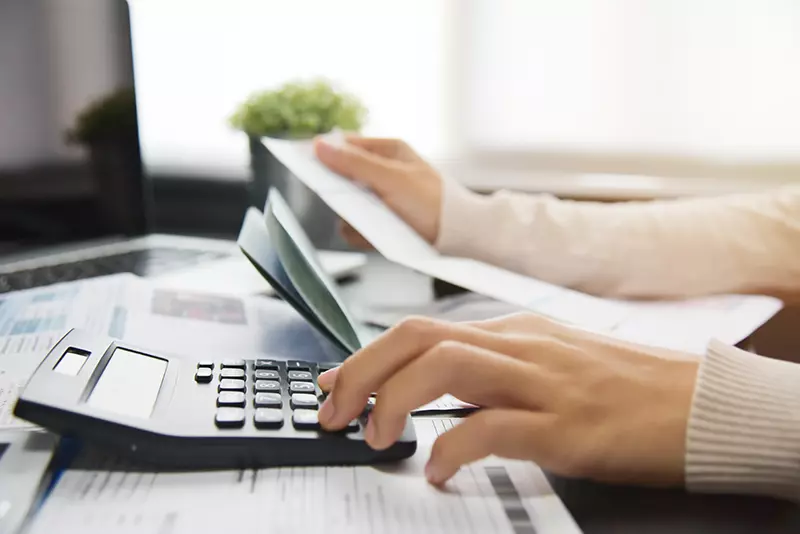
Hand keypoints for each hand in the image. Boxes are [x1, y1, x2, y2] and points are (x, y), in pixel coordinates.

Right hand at [314, 136, 442, 243]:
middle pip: (341, 178)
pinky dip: (360, 234)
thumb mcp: (392, 180)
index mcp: (387, 152)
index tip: (302, 161)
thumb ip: (354, 164)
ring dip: (352, 217)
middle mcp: (382, 174)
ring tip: (374, 222)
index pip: (344, 145)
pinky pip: (356, 228)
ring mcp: (381, 200)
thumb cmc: (434, 203)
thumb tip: (319, 146)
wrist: (462, 239)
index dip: (323, 153)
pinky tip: (376, 236)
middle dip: (341, 194)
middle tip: (354, 202)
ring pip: (346, 206)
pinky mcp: (382, 224)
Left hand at [317, 313, 699, 487]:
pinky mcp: (565, 425)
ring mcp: (541, 382)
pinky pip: (490, 428)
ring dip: (394, 401)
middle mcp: (519, 347)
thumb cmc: (622, 386)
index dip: (366, 354)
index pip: (420, 329)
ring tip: (376, 436)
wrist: (695, 403)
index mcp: (512, 333)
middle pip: (417, 338)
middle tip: (333, 411)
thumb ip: (494, 369)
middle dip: (361, 371)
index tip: (334, 381)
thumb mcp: (548, 362)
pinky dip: (451, 450)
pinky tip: (440, 472)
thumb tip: (437, 387)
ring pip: (444, 366)